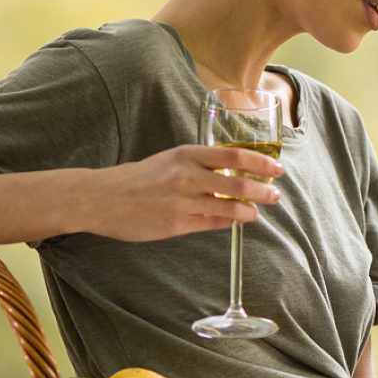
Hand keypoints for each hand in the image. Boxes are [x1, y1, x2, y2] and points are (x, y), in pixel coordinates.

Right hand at [78, 144, 283, 240]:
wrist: (100, 198)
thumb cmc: (135, 179)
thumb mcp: (168, 162)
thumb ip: (197, 167)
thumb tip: (228, 175)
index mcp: (186, 154)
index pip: (233, 155)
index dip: (259, 162)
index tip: (276, 167)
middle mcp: (187, 175)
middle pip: (237, 182)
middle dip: (262, 189)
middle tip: (275, 194)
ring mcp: (183, 201)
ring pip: (229, 207)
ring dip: (249, 210)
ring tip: (257, 211)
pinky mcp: (176, 223)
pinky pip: (212, 223)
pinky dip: (229, 222)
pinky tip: (236, 221)